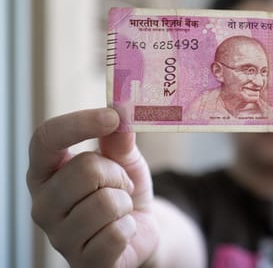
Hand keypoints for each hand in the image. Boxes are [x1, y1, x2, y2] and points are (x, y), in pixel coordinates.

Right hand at [27, 108, 158, 267]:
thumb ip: (119, 137)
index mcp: (45, 171)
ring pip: (105, 202)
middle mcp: (42, 204)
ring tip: (120, 209)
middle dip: (117, 174)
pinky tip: (121, 231)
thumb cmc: (123, 189)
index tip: (111, 116)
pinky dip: (129, 228)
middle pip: (86, 169)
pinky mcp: (81, 263)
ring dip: (125, 202)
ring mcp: (58, 237)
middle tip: (120, 185)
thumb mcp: (124, 157)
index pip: (45, 138)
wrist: (140, 229)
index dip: (78, 123)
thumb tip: (122, 110)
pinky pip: (115, 234)